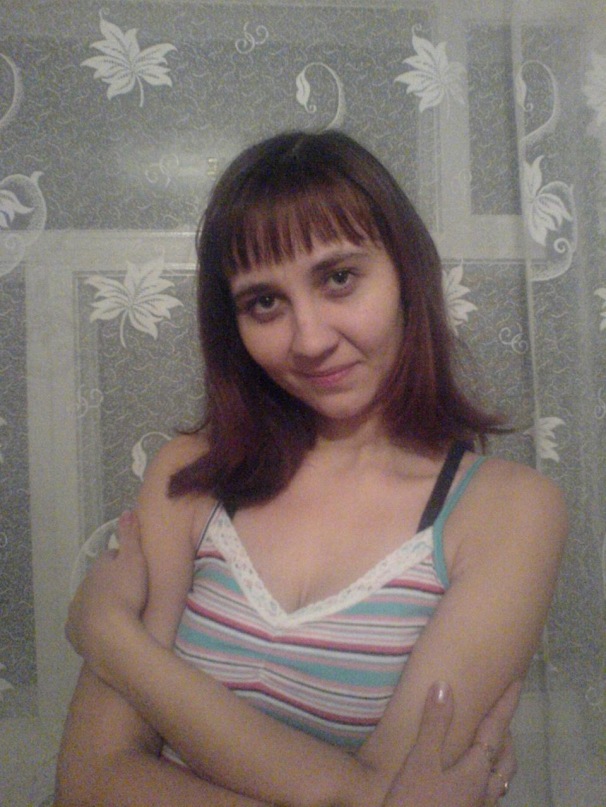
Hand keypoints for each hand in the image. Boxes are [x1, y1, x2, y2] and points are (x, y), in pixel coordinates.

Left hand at [66, 511, 148, 663]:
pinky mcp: (75, 632)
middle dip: (111, 584)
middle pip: (99, 580)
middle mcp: (84, 585)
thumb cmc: (126, 593)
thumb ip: (130, 536)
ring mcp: (77, 609)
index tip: (136, 571)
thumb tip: (125, 511)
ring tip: (120, 614)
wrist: (109, 634)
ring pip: (90, 602)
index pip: (111, 557)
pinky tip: (105, 631)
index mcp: (99, 567)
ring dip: (102, 604)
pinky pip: (84, 625)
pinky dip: (92, 625)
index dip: (124, 562)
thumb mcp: (135, 559)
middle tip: (131, 594)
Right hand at [381, 681, 519, 806]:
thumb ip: (434, 724)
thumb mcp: (419, 761)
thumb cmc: (414, 802)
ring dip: (498, 757)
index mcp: (476, 772)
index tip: (517, 681)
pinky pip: (487, 793)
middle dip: (506, 734)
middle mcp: (484, 792)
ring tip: (487, 743)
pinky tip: (468, 777)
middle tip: (499, 713)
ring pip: (499, 780)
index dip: (506, 704)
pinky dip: (486, 776)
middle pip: (506, 759)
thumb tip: (445, 686)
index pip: (496, 730)